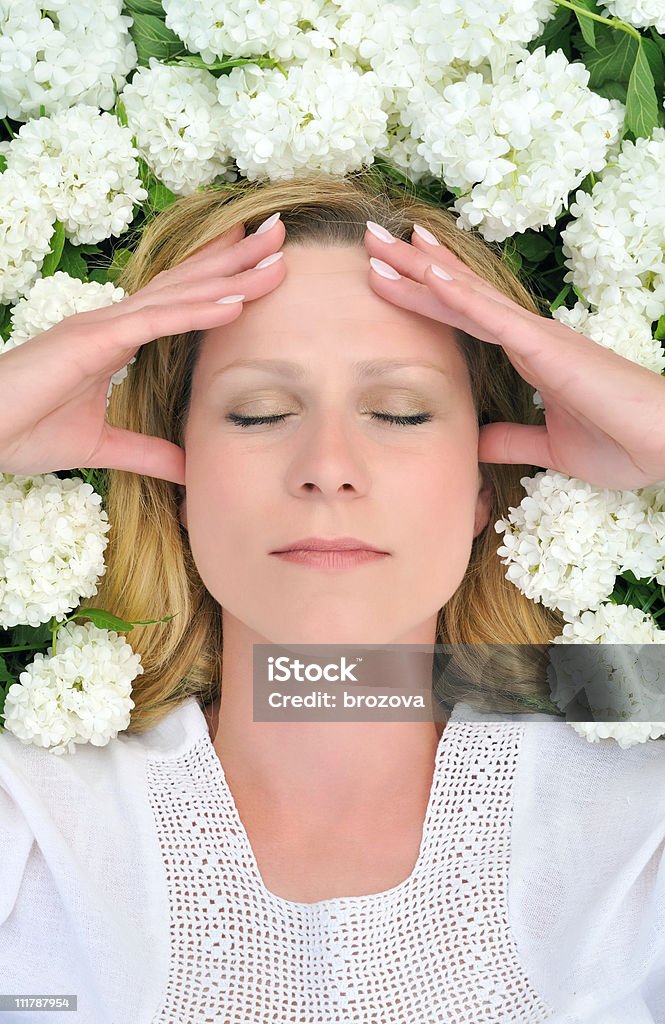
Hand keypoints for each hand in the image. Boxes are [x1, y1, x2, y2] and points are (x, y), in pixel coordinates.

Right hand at [0, 216, 286, 485]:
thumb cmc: (20, 430)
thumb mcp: (101, 448)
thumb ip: (147, 454)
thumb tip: (189, 469)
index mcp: (114, 338)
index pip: (177, 301)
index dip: (218, 279)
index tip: (258, 263)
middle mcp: (112, 322)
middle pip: (186, 283)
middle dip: (235, 258)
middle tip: (282, 234)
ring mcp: (101, 326)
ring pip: (179, 294)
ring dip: (231, 275)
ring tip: (277, 256)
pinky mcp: (90, 341)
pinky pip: (154, 323)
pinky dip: (196, 311)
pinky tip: (234, 302)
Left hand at [363, 223, 664, 489]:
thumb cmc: (621, 442)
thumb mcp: (551, 448)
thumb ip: (513, 440)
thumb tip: (476, 440)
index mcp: (528, 355)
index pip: (464, 317)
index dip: (427, 292)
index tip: (392, 272)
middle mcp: (527, 336)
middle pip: (457, 294)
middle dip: (411, 268)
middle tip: (369, 241)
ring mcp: (536, 337)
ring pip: (467, 294)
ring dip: (422, 269)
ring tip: (381, 243)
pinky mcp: (547, 348)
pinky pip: (493, 317)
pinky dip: (459, 295)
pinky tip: (428, 275)